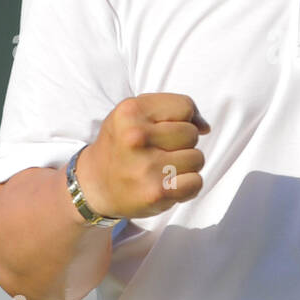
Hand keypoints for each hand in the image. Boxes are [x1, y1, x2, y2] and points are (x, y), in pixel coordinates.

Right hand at [74, 93, 210, 219]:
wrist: (94, 184)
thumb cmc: (121, 144)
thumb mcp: (135, 113)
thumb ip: (172, 108)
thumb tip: (205, 126)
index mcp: (131, 112)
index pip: (185, 107)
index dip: (182, 119)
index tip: (165, 129)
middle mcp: (136, 137)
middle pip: (192, 134)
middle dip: (183, 143)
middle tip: (160, 151)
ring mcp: (146, 167)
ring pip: (197, 158)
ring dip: (186, 165)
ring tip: (163, 168)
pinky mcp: (156, 192)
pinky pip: (196, 183)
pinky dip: (188, 185)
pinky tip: (168, 183)